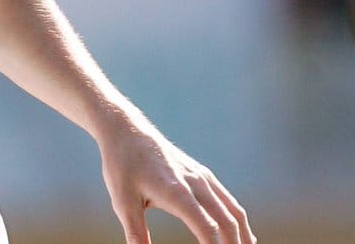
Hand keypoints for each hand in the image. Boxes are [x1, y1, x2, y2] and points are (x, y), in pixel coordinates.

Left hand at [98, 121, 254, 243]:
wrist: (126, 130)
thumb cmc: (122, 165)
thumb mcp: (122, 201)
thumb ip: (135, 232)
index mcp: (176, 192)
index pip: (207, 228)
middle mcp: (195, 183)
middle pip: (227, 222)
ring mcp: (201, 177)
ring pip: (232, 210)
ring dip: (242, 234)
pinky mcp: (202, 173)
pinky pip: (227, 200)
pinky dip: (237, 218)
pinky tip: (239, 232)